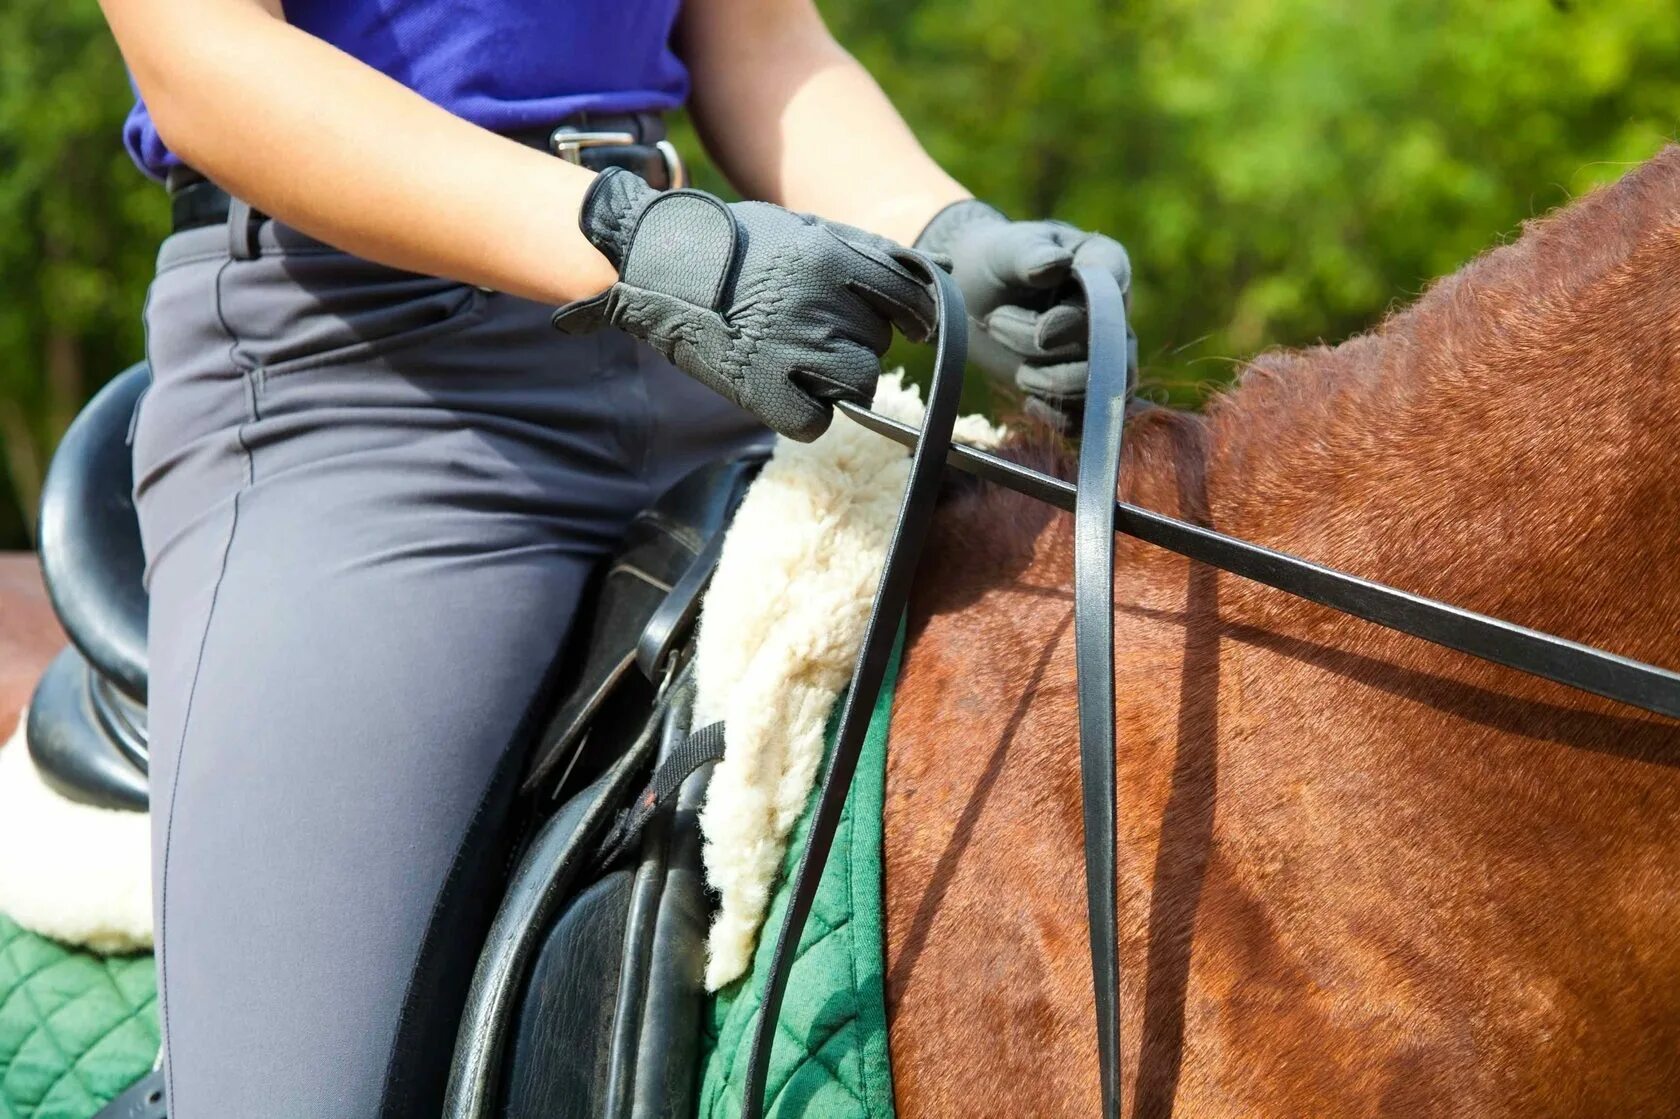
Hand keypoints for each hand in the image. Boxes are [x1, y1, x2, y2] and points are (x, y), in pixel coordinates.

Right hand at [553, 169, 938, 441]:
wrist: (658, 264)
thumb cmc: (735, 246)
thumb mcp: (804, 228)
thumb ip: (864, 252)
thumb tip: (926, 278)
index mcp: (832, 257)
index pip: (909, 299)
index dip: (916, 319)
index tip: (914, 330)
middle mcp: (819, 301)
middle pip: (877, 346)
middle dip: (855, 344)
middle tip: (814, 334)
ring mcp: (791, 346)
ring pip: (856, 385)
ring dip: (836, 381)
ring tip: (799, 362)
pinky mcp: (762, 388)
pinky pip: (814, 421)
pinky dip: (805, 415)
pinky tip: (786, 393)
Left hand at [916, 200, 1131, 417]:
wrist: (974, 297)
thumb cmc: (993, 264)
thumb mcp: (1004, 252)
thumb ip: (1029, 255)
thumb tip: (1056, 263)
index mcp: (1102, 263)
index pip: (1113, 289)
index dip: (1080, 317)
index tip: (1043, 331)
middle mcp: (1113, 309)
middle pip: (1104, 344)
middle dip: (1044, 348)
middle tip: (995, 324)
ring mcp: (1104, 350)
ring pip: (1103, 385)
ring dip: (1053, 385)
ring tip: (1019, 371)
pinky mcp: (1086, 385)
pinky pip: (1091, 415)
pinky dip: (1060, 417)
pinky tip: (1030, 404)